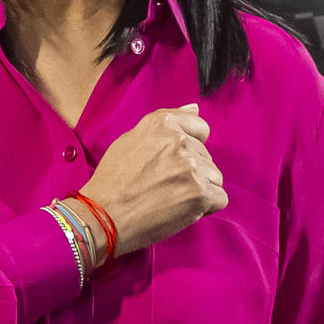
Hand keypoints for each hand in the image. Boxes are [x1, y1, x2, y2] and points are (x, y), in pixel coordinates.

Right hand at [79, 105, 226, 255]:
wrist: (103, 215)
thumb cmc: (112, 181)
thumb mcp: (131, 139)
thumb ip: (166, 123)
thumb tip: (195, 108)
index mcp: (162, 124)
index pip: (199, 128)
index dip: (189, 148)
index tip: (174, 162)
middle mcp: (180, 141)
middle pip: (205, 156)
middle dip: (192, 172)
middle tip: (164, 186)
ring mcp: (191, 167)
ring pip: (214, 177)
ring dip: (199, 189)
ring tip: (172, 198)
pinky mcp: (200, 193)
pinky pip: (220, 198)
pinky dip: (206, 207)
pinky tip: (183, 209)